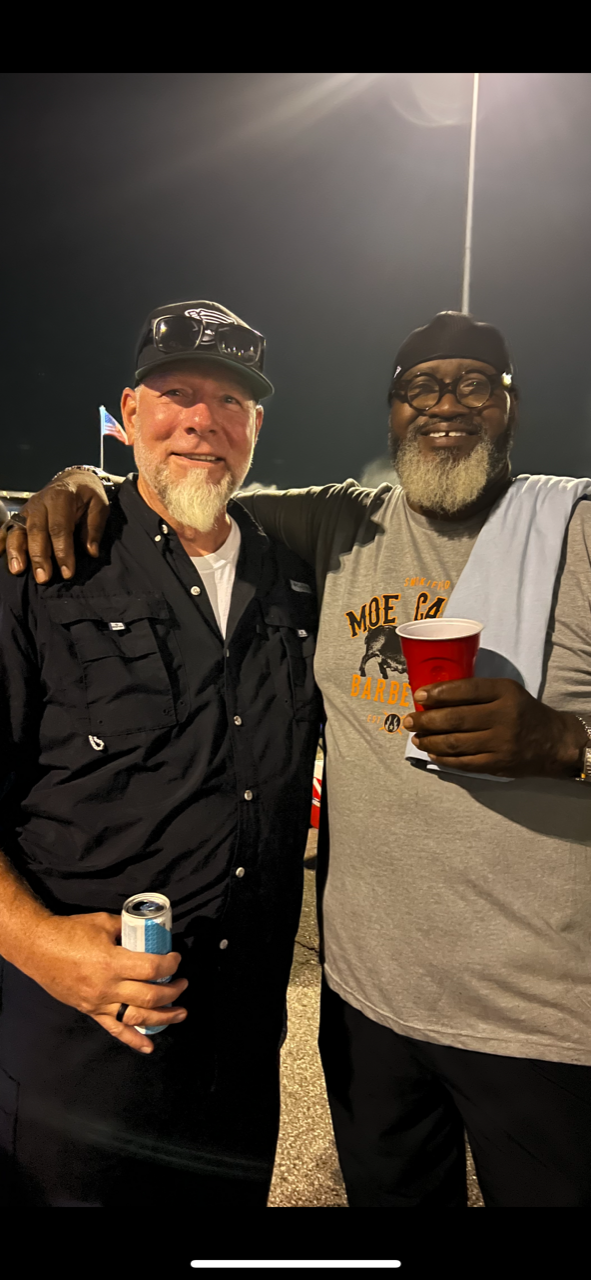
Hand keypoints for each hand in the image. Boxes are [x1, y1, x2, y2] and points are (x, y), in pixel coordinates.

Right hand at [0, 471, 108, 582]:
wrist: (73, 479)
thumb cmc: (87, 494)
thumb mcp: (99, 505)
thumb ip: (95, 528)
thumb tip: (91, 552)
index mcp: (61, 497)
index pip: (59, 528)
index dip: (62, 551)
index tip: (67, 573)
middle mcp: (40, 503)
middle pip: (36, 531)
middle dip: (39, 556)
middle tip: (43, 578)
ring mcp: (28, 509)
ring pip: (18, 530)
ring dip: (17, 551)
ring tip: (18, 570)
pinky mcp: (21, 516)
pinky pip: (9, 529)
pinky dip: (4, 543)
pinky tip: (2, 556)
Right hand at [22, 910, 187, 1053]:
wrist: (37, 949)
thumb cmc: (69, 932)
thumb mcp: (103, 922)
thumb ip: (127, 929)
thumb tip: (147, 932)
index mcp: (111, 962)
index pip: (151, 967)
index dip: (169, 964)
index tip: (176, 959)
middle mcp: (107, 987)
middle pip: (149, 996)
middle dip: (172, 992)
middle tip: (183, 984)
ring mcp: (98, 1002)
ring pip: (137, 1017)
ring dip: (162, 1017)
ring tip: (180, 1013)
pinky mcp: (90, 1011)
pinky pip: (114, 1029)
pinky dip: (133, 1040)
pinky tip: (149, 1046)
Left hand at [402, 677, 587, 777]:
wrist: (554, 742)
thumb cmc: (523, 712)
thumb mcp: (507, 692)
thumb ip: (478, 692)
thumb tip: (435, 696)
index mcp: (505, 693)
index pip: (467, 690)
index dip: (439, 693)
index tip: (419, 695)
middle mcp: (503, 717)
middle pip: (455, 718)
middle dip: (426, 720)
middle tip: (409, 720)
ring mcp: (501, 743)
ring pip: (455, 743)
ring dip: (430, 741)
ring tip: (417, 738)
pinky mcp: (497, 764)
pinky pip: (463, 762)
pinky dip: (443, 758)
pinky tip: (432, 753)